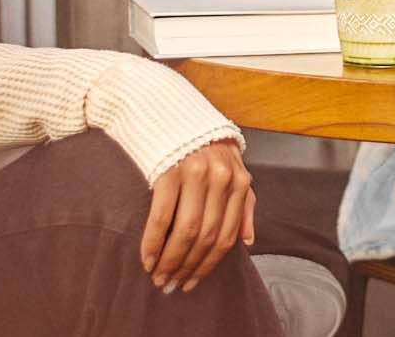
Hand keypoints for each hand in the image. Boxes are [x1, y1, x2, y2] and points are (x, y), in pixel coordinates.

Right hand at [140, 139, 254, 294]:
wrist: (167, 107)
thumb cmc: (200, 144)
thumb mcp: (231, 168)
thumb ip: (244, 203)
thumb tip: (248, 241)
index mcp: (240, 181)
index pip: (227, 236)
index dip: (208, 265)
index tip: (192, 283)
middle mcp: (222, 178)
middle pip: (207, 237)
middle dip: (188, 267)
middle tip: (170, 285)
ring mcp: (196, 173)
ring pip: (186, 231)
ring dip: (171, 260)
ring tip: (158, 276)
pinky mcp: (169, 170)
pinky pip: (162, 216)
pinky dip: (153, 243)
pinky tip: (147, 259)